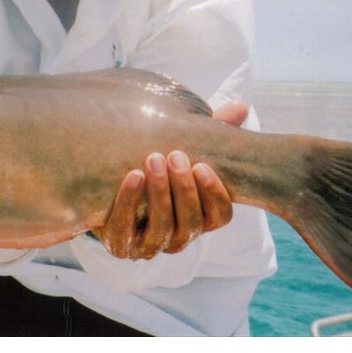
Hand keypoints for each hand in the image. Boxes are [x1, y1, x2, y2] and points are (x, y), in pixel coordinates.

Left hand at [92, 103, 246, 259]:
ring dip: (159, 194)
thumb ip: (213, 130)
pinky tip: (132, 176)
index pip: (221, 216)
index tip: (202, 165)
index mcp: (200, 217)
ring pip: (162, 230)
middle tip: (175, 155)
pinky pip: (125, 232)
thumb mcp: (184, 146)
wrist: (111, 182)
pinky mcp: (121, 245)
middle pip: (192, 224)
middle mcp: (180, 237)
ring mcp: (151, 245)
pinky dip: (129, 204)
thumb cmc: (158, 163)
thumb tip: (240, 107)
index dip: (215, 194)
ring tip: (153, 160)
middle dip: (184, 189)